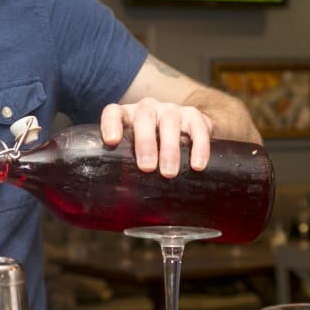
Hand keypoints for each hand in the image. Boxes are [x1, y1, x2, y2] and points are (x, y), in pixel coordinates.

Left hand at [100, 97, 214, 177]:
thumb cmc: (149, 150)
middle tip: (147, 167)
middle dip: (145, 142)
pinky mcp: (193, 115)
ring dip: (170, 148)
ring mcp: (171, 110)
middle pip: (144, 118)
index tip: (112, 141)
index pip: (113, 112)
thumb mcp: (133, 154)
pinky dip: (199, 146)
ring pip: (170, 122)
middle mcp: (148, 108)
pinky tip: (197, 165)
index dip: (110, 124)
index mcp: (127, 116)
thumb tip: (117, 200)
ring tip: (169, 173)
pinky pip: (198, 127)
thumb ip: (124, 168)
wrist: (182, 133)